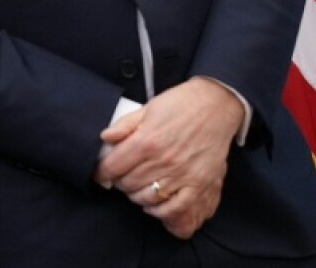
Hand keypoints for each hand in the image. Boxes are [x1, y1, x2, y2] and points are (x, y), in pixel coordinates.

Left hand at [96, 77, 243, 238]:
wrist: (216, 106)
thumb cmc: (180, 104)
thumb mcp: (146, 108)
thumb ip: (123, 125)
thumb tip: (104, 138)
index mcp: (146, 141)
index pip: (113, 166)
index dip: (101, 172)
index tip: (100, 174)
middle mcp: (162, 161)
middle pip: (128, 184)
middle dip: (119, 182)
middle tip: (120, 177)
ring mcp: (181, 174)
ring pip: (147, 197)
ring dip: (136, 195)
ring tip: (136, 187)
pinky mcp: (199, 184)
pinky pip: (176, 208)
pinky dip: (160, 211)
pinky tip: (153, 204)